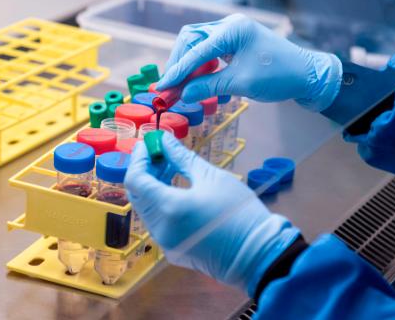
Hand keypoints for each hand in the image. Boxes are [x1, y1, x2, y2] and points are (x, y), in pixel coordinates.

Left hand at [125, 133, 299, 295]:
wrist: (258, 254)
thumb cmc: (239, 212)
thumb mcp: (212, 178)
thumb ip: (182, 158)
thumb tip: (165, 141)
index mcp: (168, 208)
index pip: (136, 179)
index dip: (139, 158)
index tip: (149, 143)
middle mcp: (160, 228)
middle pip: (138, 195)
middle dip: (146, 171)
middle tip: (161, 153)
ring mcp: (166, 243)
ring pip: (147, 209)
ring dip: (153, 187)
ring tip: (172, 168)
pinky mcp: (174, 251)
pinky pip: (158, 223)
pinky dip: (161, 203)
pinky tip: (178, 191)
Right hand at [156, 14, 342, 110]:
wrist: (308, 75)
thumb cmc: (280, 76)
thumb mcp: (241, 84)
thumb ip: (208, 87)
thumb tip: (181, 95)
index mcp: (233, 29)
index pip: (195, 50)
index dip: (177, 71)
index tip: (162, 88)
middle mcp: (230, 25)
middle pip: (190, 39)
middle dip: (178, 63)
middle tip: (169, 88)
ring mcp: (233, 32)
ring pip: (198, 44)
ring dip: (188, 65)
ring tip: (180, 88)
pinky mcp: (236, 42)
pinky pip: (210, 51)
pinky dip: (201, 66)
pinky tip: (199, 83)